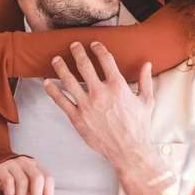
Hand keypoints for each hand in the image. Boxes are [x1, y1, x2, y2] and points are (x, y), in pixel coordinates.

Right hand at [0, 156, 53, 194]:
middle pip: (37, 178)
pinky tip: (9, 194)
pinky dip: (10, 192)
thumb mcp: (28, 182)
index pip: (48, 178)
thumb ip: (37, 190)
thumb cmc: (15, 179)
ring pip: (22, 182)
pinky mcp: (0, 168)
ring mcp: (13, 163)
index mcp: (36, 164)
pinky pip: (8, 182)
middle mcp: (26, 162)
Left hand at [43, 41, 154, 166]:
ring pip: (68, 80)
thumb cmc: (138, 127)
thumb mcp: (147, 101)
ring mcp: (86, 105)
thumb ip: (146, 81)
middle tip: (73, 46)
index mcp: (117, 86)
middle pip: (84, 66)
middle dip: (77, 52)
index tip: (94, 44)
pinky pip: (61, 101)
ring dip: (61, 67)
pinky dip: (52, 90)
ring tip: (56, 59)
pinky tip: (47, 82)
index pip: (105, 59)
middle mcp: (100, 93)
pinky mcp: (77, 118)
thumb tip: (147, 65)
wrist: (129, 150)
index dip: (98, 49)